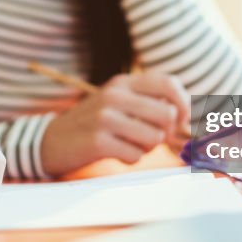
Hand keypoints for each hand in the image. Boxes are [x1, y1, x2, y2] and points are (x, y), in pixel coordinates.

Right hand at [40, 71, 190, 175]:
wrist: (54, 140)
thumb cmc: (96, 123)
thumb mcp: (119, 102)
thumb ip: (148, 101)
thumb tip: (187, 114)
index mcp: (123, 82)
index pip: (168, 83)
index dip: (184, 103)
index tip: (181, 119)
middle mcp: (115, 95)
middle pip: (167, 114)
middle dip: (165, 132)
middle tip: (151, 137)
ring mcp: (105, 118)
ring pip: (154, 137)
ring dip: (147, 147)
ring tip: (129, 144)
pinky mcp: (98, 141)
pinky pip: (136, 155)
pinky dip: (130, 159)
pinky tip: (115, 153)